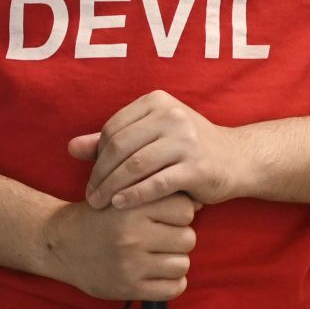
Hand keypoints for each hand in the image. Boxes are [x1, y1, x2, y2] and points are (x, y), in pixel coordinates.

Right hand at [43, 193, 198, 301]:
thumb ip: (157, 194)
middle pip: (188, 238)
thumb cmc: (99, 217)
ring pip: (182, 264)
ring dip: (174, 262)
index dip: (179, 214)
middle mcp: (132, 235)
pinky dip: (171, 283)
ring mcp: (131, 264)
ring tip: (156, 257)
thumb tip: (200, 204)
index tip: (165, 218)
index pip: (185, 209)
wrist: (62, 244)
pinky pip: (173, 288)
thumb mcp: (123, 194)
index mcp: (132, 207)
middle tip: (160, 239)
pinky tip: (156, 275)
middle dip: (178, 239)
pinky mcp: (130, 288)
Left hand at [66, 90, 257, 210]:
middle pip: (120, 147)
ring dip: (111, 187)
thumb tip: (71, 147)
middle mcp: (171, 116)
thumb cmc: (189, 148)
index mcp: (157, 102)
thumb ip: (113, 140)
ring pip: (134, 165)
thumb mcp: (152, 137)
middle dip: (99, 174)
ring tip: (99, 204)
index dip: (96, 155)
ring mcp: (186, 140)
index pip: (113, 129)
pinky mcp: (196, 167)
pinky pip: (156, 183)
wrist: (238, 159)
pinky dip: (133, 195)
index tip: (91, 177)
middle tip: (89, 196)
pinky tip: (120, 205)